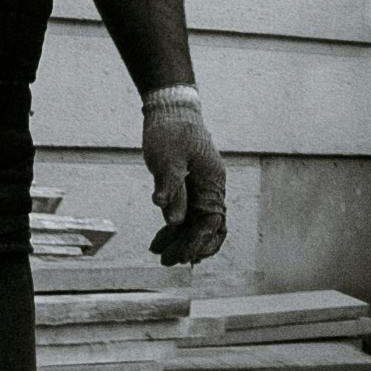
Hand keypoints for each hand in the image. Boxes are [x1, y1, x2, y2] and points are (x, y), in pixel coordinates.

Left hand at [143, 91, 228, 266]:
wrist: (171, 109)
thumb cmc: (171, 131)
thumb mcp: (168, 159)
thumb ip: (172, 189)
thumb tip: (175, 221)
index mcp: (212, 182)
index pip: (209, 222)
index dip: (195, 243)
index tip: (178, 258)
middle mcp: (211, 188)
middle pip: (208, 228)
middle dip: (190, 247)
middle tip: (167, 261)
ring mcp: (201, 188)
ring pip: (197, 224)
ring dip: (181, 240)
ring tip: (158, 253)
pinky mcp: (189, 186)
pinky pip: (187, 215)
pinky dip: (175, 228)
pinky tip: (160, 239)